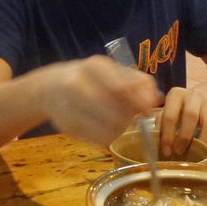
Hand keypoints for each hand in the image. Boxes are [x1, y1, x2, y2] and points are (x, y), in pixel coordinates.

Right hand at [42, 56, 161, 145]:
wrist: (50, 87)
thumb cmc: (87, 77)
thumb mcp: (109, 70)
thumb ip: (135, 81)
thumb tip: (157, 99)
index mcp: (94, 66)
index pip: (123, 88)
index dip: (140, 102)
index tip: (148, 110)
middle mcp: (78, 84)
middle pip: (117, 112)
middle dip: (130, 118)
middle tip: (134, 118)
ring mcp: (69, 106)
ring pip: (108, 128)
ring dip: (120, 129)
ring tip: (120, 123)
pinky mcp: (67, 126)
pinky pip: (97, 138)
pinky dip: (107, 136)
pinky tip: (106, 129)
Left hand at [157, 87, 206, 157]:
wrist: (203, 97)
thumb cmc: (179, 108)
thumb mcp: (167, 110)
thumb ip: (161, 123)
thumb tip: (156, 142)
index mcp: (176, 95)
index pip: (170, 115)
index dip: (167, 135)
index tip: (166, 151)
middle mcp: (194, 96)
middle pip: (191, 116)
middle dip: (184, 137)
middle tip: (179, 152)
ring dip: (201, 142)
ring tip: (195, 154)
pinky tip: (205, 153)